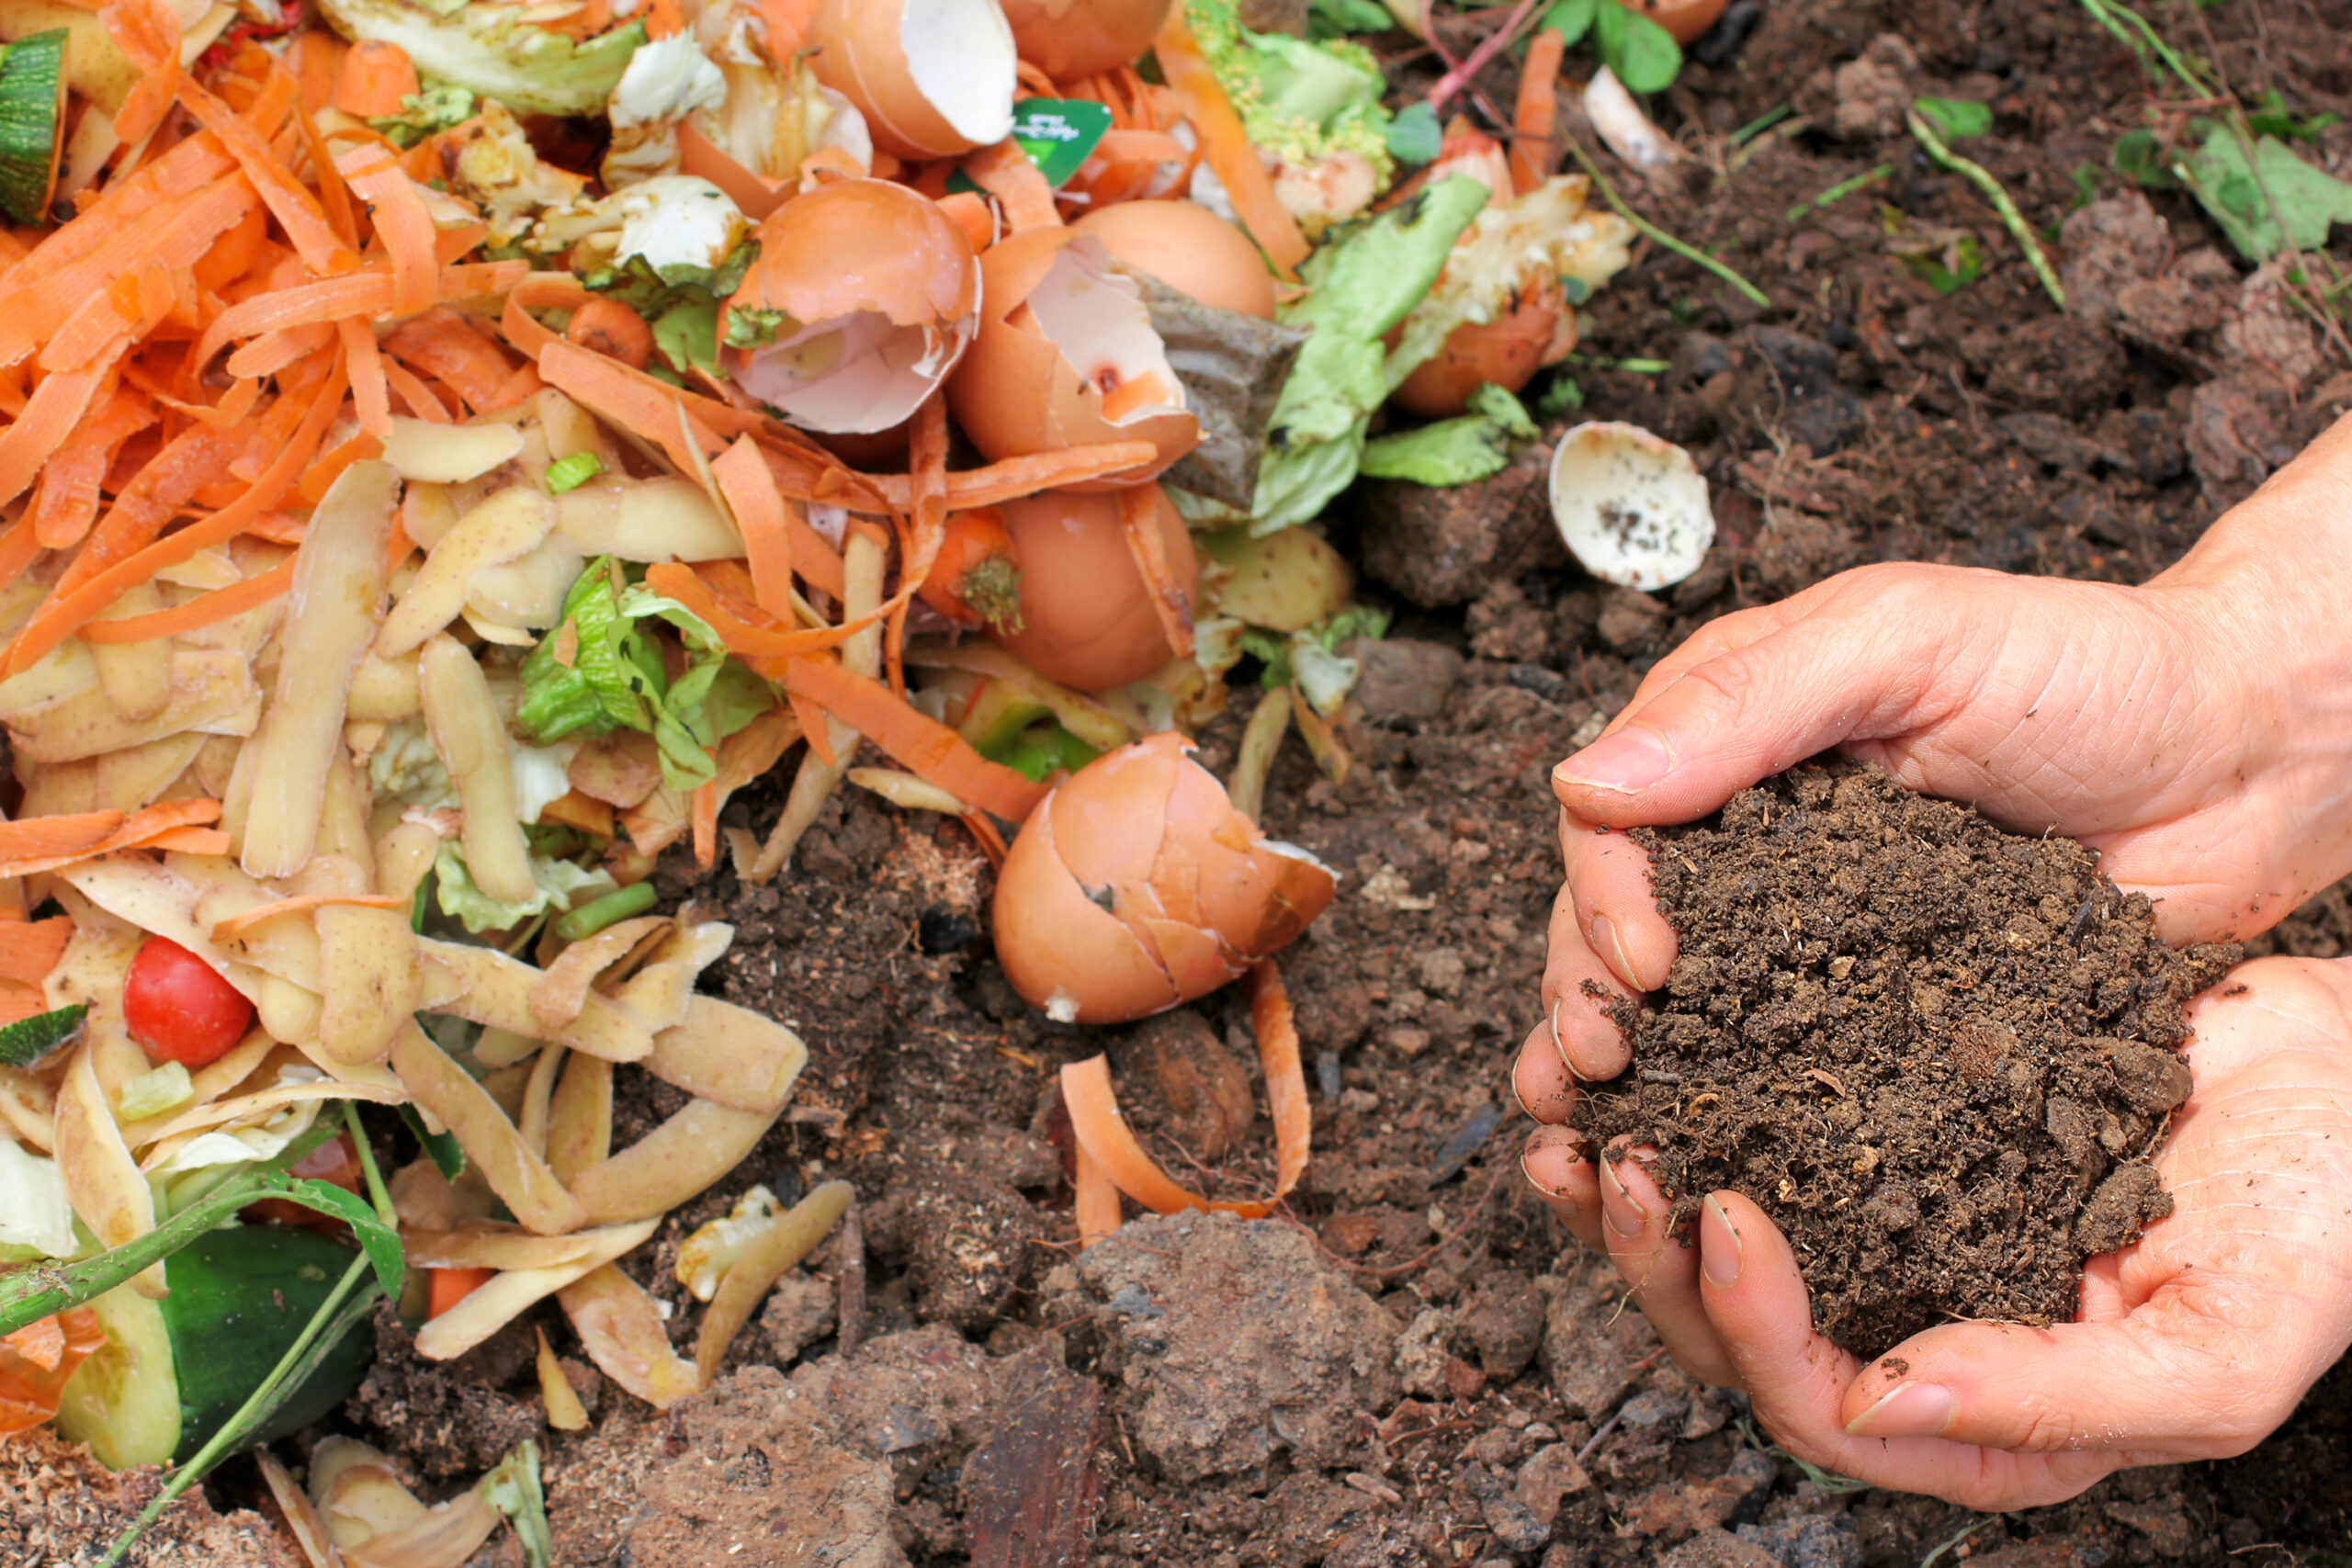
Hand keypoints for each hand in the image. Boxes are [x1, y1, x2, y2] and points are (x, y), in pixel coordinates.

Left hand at [1519, 955, 2351, 1509]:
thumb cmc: (2320, 1226)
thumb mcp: (2219, 1345)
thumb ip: (2058, 1401)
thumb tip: (1878, 1400)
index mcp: (1989, 1420)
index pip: (1824, 1408)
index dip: (1752, 1326)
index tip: (1719, 1210)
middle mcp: (1922, 1331)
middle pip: (1741, 1335)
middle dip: (1656, 1257)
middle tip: (1612, 1157)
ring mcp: (1897, 1229)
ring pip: (1726, 1239)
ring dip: (1639, 1186)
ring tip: (1577, 1110)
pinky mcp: (1886, 1129)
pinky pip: (1761, 1128)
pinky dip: (1692, 1095)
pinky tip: (1645, 1046)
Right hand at [1524, 411, 2351, 1096]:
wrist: (2252, 759)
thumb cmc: (2091, 668)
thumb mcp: (1910, 641)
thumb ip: (1751, 700)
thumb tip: (1584, 783)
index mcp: (1735, 737)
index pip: (1614, 819)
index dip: (1601, 895)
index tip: (1643, 965)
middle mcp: (1756, 839)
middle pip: (1622, 923)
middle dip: (1587, 997)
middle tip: (1597, 1069)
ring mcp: (1817, 932)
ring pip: (1689, 1006)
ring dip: (1635, 1072)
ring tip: (1607, 1141)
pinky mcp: (1885, 1012)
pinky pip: (1797, 1065)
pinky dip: (1740, 1114)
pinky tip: (1707, 1167)